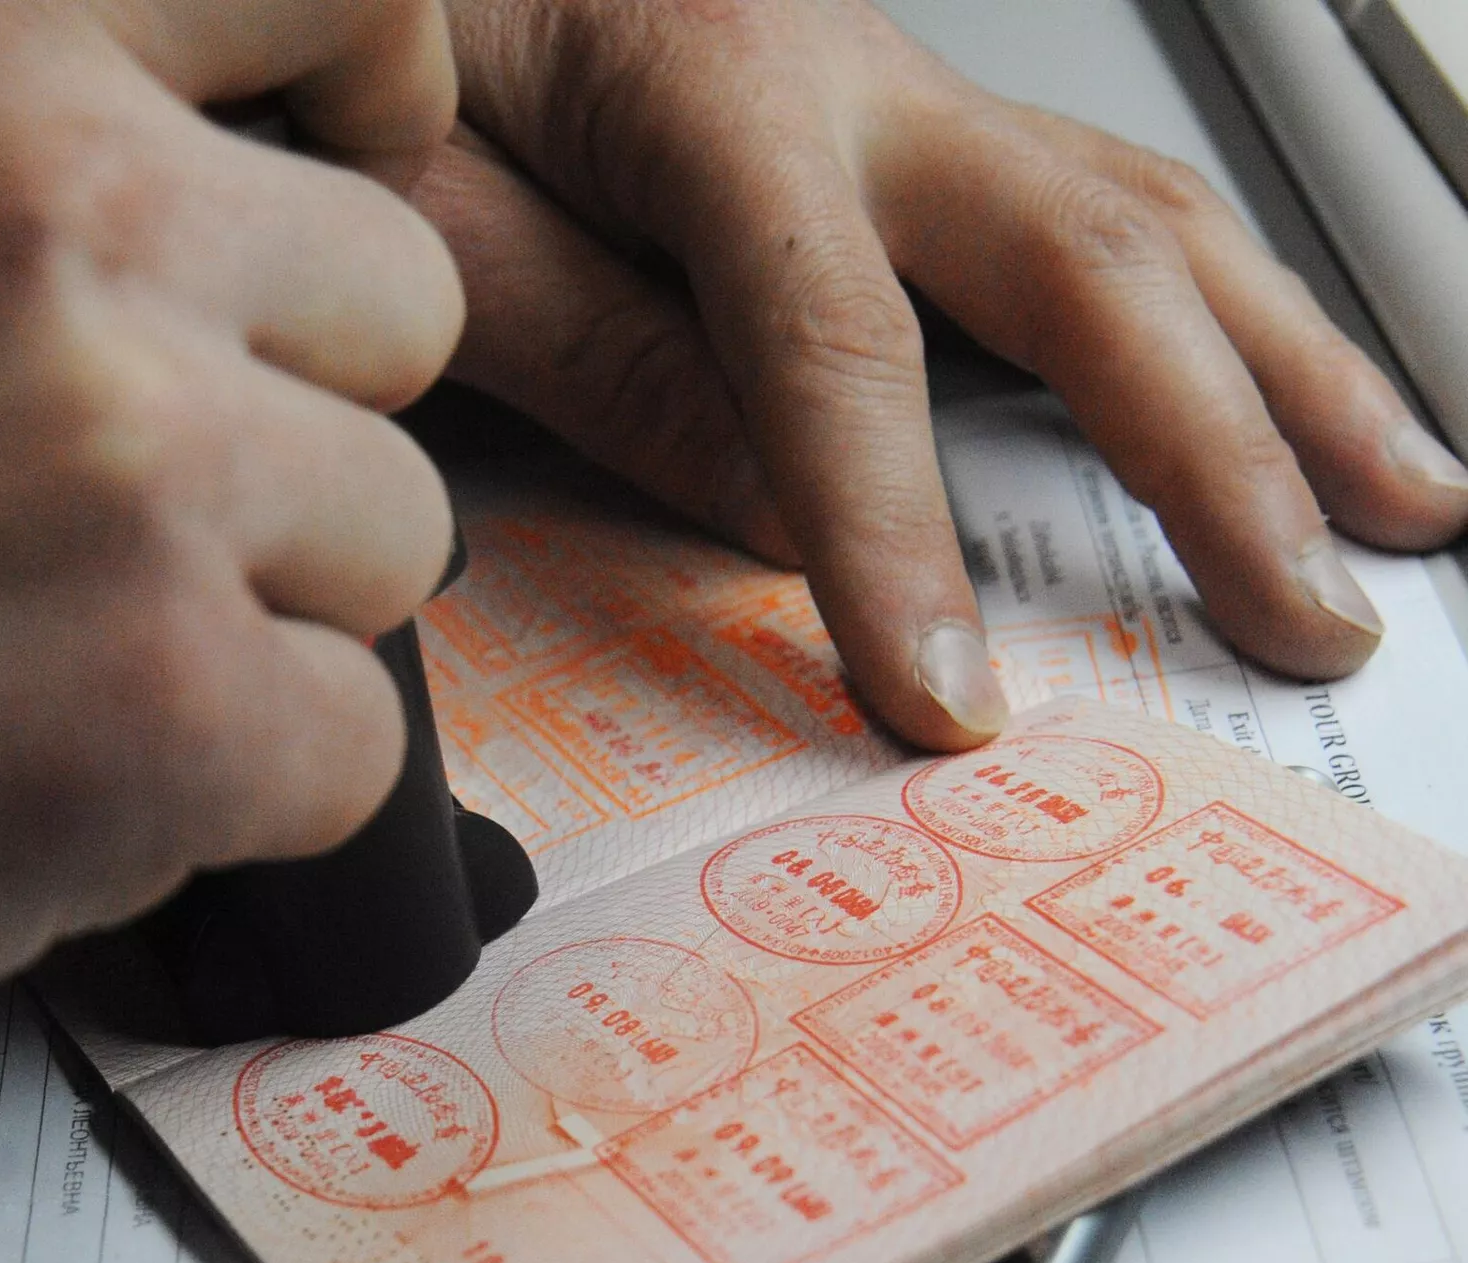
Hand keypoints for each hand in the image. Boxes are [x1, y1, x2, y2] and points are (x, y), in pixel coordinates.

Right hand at [0, 0, 461, 1121]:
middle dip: (304, 427)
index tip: (351, 176)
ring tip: (73, 668)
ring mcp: (137, 467)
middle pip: (404, 312)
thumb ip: (0, 176)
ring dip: (276, 617)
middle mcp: (67, 223)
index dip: (375, 104)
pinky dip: (250, 791)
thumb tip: (241, 217)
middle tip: (131, 522)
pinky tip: (78, 789)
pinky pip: (359, 740)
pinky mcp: (176, 702)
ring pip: (402, 536)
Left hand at [414, 0, 1467, 747]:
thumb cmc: (391, 45)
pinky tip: (1264, 375)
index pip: (839, 358)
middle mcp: (854, 71)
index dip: (900, 545)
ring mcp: (902, 80)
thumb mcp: (448, 226)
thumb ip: (608, 364)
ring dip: (1294, 365)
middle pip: (1098, 263)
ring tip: (1405, 497)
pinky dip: (1209, 307)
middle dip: (1230, 456)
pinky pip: (1095, 202)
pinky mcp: (904, 110)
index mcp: (722, 97)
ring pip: (1149, 213)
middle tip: (1318, 609)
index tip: (951, 702)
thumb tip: (785, 518)